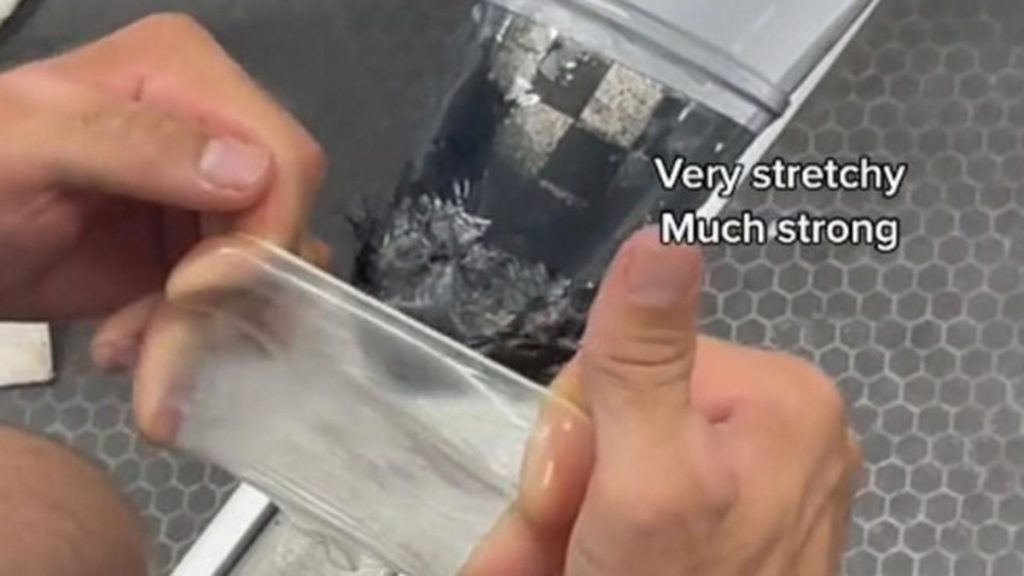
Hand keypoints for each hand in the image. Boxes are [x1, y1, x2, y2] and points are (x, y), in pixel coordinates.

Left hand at [0, 14, 327, 363]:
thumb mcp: (28, 148)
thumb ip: (132, 145)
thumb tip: (252, 175)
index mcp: (186, 75)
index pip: (283, 158)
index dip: (262, 232)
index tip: (198, 290)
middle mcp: (216, 131)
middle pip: (284, 224)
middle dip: (229, 295)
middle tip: (159, 348)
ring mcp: (214, 196)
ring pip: (270, 275)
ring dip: (211, 326)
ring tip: (133, 348)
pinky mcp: (204, 251)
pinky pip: (244, 303)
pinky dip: (199, 337)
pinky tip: (134, 342)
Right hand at [463, 228, 861, 574]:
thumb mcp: (648, 479)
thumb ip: (645, 359)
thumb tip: (665, 232)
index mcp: (778, 395)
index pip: (625, 361)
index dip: (573, 434)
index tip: (563, 504)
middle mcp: (778, 428)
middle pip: (618, 413)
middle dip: (564, 488)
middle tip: (552, 551)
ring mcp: (756, 482)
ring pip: (615, 462)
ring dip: (559, 522)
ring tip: (549, 569)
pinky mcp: (729, 524)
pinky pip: (636, 498)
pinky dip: (587, 539)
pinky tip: (566, 567)